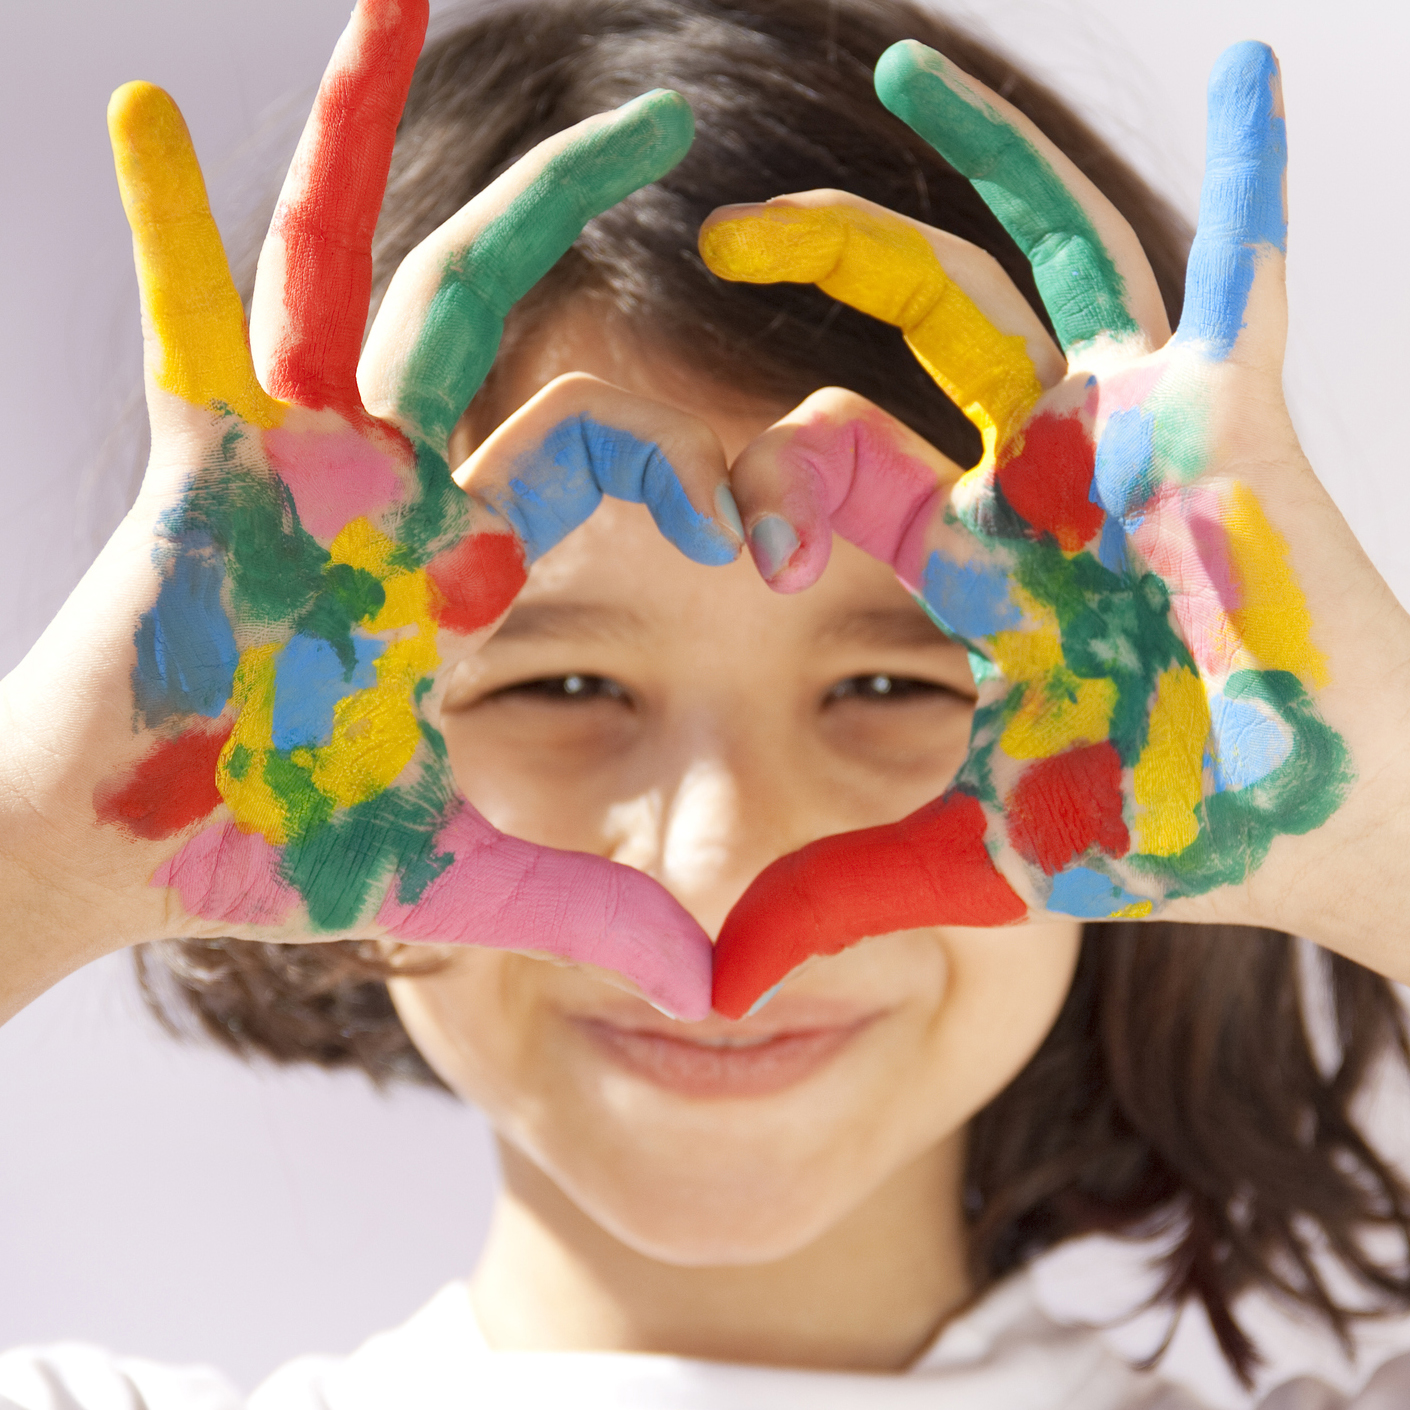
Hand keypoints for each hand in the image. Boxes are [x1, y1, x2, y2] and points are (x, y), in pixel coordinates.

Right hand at [1, 0, 743, 1019]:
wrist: (130, 851)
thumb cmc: (278, 850)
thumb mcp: (461, 877)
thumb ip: (590, 914)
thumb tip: (721, 990)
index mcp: (462, 558)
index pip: (604, 458)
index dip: (695, 476)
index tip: (771, 528)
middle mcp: (388, 481)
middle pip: (490, 306)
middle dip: (572, 204)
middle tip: (674, 114)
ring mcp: (289, 464)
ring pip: (351, 272)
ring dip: (367, 136)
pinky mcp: (195, 474)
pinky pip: (184, 332)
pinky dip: (167, 234)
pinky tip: (143, 116)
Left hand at [701, 40, 1409, 1016]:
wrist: (1329, 828)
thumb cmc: (1172, 831)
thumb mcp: (982, 859)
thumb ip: (845, 899)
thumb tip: (709, 996)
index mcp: (968, 554)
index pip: (834, 466)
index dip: (769, 474)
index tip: (747, 529)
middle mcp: (1038, 470)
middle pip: (913, 327)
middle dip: (824, 261)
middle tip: (716, 219)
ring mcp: (1131, 431)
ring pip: (1033, 261)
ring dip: (973, 164)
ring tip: (887, 70)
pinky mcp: (1232, 421)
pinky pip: (1236, 271)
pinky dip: (1248, 181)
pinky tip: (1249, 74)